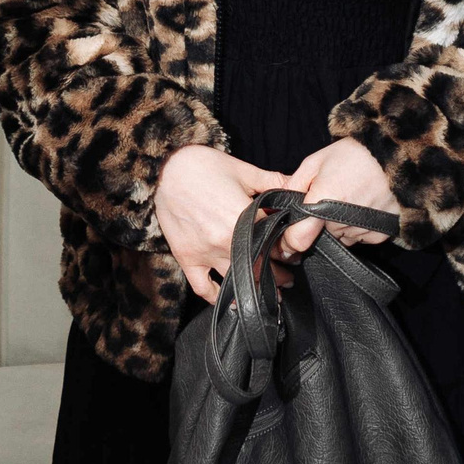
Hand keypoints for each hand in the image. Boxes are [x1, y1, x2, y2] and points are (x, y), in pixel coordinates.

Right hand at [154, 145, 286, 303]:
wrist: (165, 169)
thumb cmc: (204, 166)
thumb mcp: (243, 170)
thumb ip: (273, 181)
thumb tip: (297, 187)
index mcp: (243, 218)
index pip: (277, 244)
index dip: (290, 251)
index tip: (296, 253)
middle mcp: (226, 240)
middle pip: (262, 267)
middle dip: (280, 273)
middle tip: (289, 276)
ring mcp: (205, 253)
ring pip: (239, 280)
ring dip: (258, 287)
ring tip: (273, 291)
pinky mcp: (188, 258)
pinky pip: (203, 288)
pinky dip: (218, 296)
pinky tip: (231, 297)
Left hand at [276, 137, 399, 257]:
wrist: (397, 156)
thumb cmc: (355, 154)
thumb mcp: (316, 161)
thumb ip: (294, 185)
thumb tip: (279, 206)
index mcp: (324, 200)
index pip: (298, 238)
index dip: (289, 240)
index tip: (288, 237)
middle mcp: (342, 220)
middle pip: (320, 235)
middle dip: (319, 222)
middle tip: (331, 197)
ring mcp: (362, 229)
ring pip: (340, 237)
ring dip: (339, 225)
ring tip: (350, 198)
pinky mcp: (379, 236)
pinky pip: (359, 238)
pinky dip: (358, 227)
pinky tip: (364, 206)